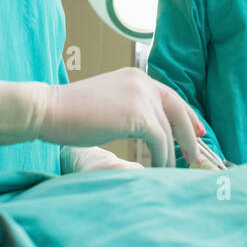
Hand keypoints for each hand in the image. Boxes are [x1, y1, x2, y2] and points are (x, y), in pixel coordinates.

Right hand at [0, 68, 204, 168]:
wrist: (49, 110)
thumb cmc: (71, 112)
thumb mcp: (108, 101)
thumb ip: (129, 106)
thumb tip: (147, 125)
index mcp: (136, 76)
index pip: (170, 96)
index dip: (186, 115)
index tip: (198, 131)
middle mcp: (142, 82)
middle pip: (177, 110)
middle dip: (189, 135)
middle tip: (196, 156)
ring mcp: (141, 97)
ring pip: (168, 130)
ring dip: (172, 153)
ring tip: (172, 170)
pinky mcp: (137, 115)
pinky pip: (159, 141)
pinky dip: (161, 157)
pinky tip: (157, 168)